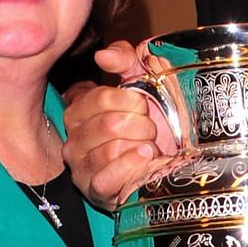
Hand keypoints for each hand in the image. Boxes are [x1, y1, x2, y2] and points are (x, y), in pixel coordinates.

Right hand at [63, 42, 175, 209]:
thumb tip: (102, 56)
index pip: (99, 98)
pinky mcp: (93, 191)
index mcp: (80, 109)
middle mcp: (74, 137)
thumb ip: (125, 60)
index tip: (144, 105)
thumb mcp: (144, 80)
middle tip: (150, 130)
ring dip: (141, 147)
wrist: (174, 158)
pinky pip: (106, 179)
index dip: (130, 101)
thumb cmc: (155, 118)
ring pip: (111, 151)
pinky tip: (146, 160)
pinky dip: (131, 168)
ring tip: (149, 148)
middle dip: (141, 126)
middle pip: (109, 125)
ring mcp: (81, 166)